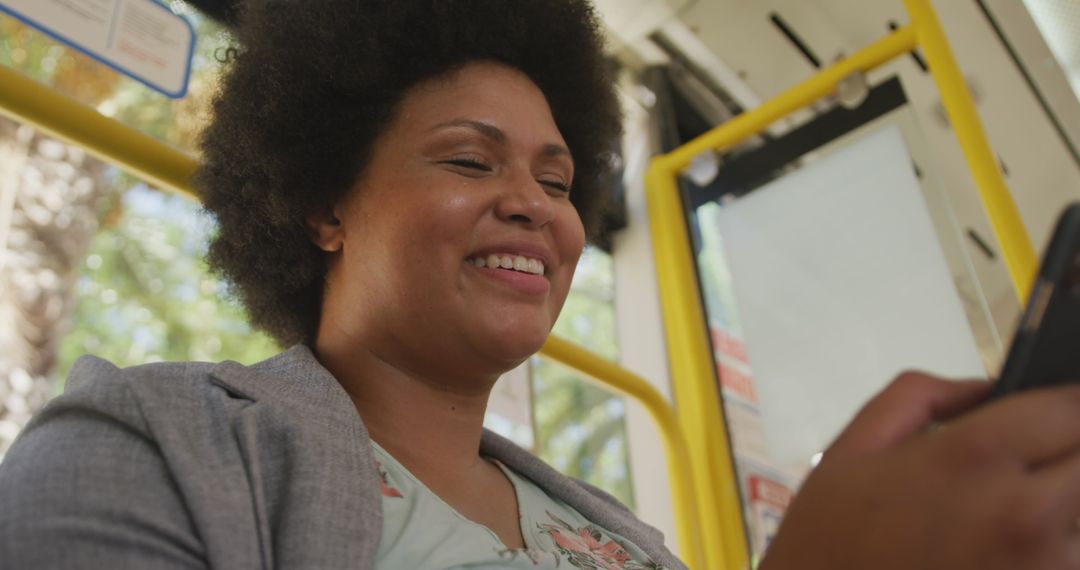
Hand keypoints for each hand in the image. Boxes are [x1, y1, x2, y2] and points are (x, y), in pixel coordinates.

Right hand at [759, 372, 1079, 569]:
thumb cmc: (831, 537)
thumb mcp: (853, 447)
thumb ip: (918, 395)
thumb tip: (983, 388)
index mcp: (975, 456)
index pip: (1072, 409)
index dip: (1066, 406)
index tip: (1050, 414)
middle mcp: (1026, 510)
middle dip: (1066, 454)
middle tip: (1029, 463)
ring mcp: (1043, 563)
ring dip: (1065, 506)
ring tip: (1012, 510)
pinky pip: (1073, 557)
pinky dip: (1054, 548)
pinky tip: (1006, 548)